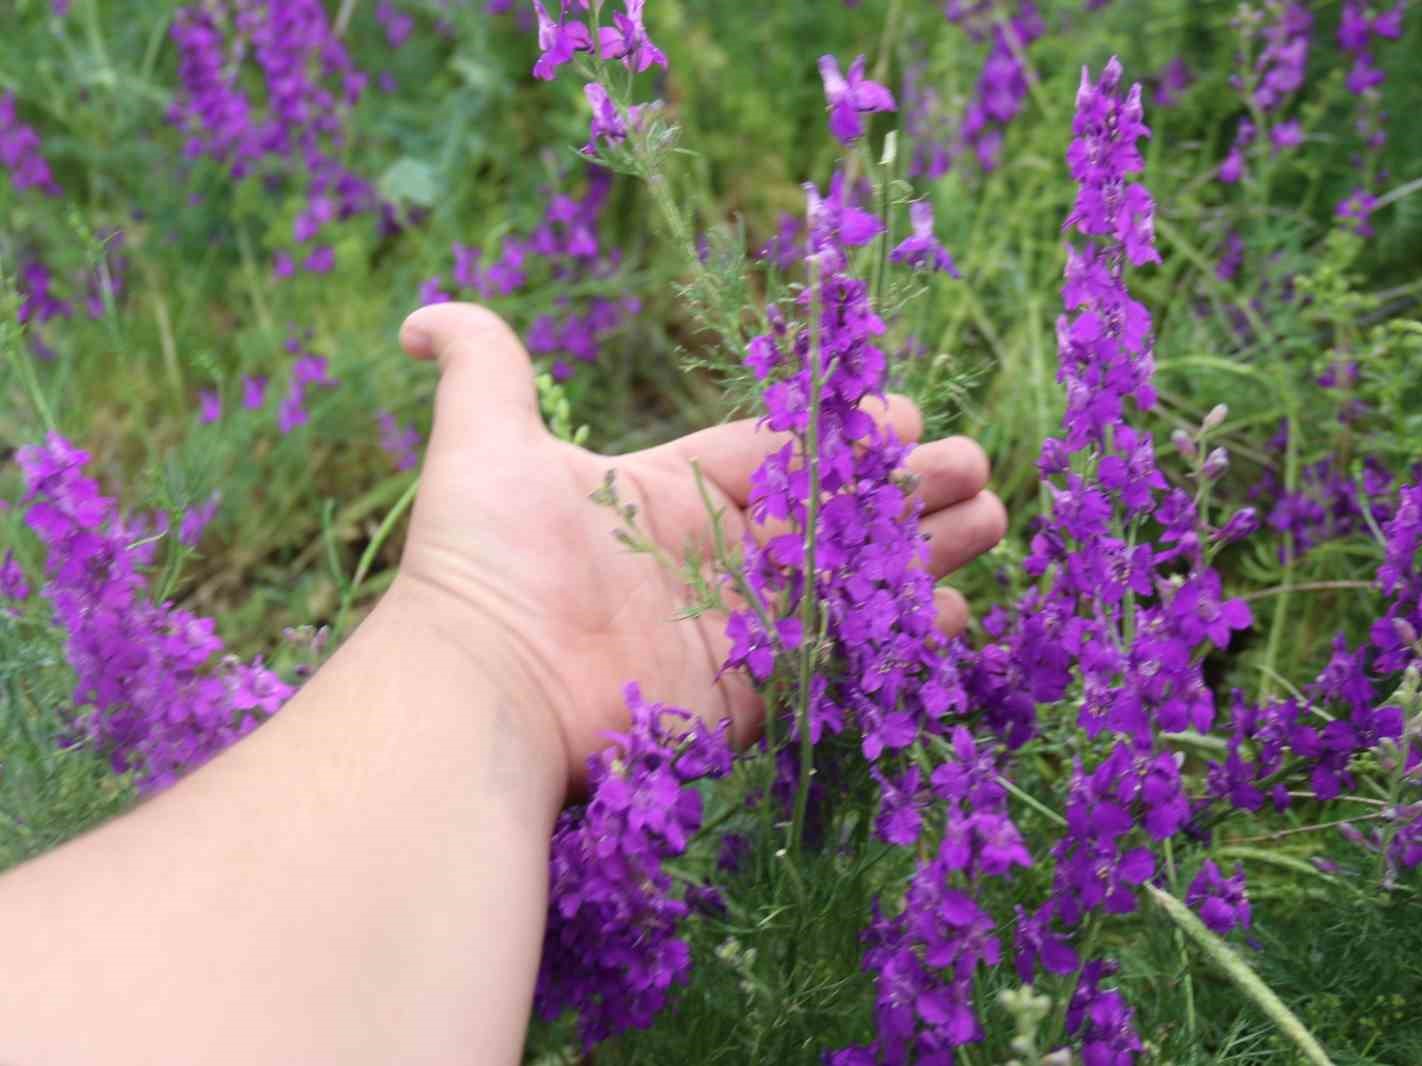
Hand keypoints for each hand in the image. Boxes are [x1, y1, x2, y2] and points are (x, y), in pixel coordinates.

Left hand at [392, 303, 1005, 790]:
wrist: (486, 684)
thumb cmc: (487, 559)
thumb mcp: (482, 439)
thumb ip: (480, 360)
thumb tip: (418, 317)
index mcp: (674, 488)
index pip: (784, 448)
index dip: (847, 432)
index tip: (903, 418)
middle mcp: (717, 554)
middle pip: (836, 509)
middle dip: (909, 486)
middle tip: (972, 469)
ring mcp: (742, 623)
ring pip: (855, 576)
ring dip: (925, 549)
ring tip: (991, 520)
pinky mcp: (759, 687)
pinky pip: (847, 652)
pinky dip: (902, 633)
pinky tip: (952, 610)